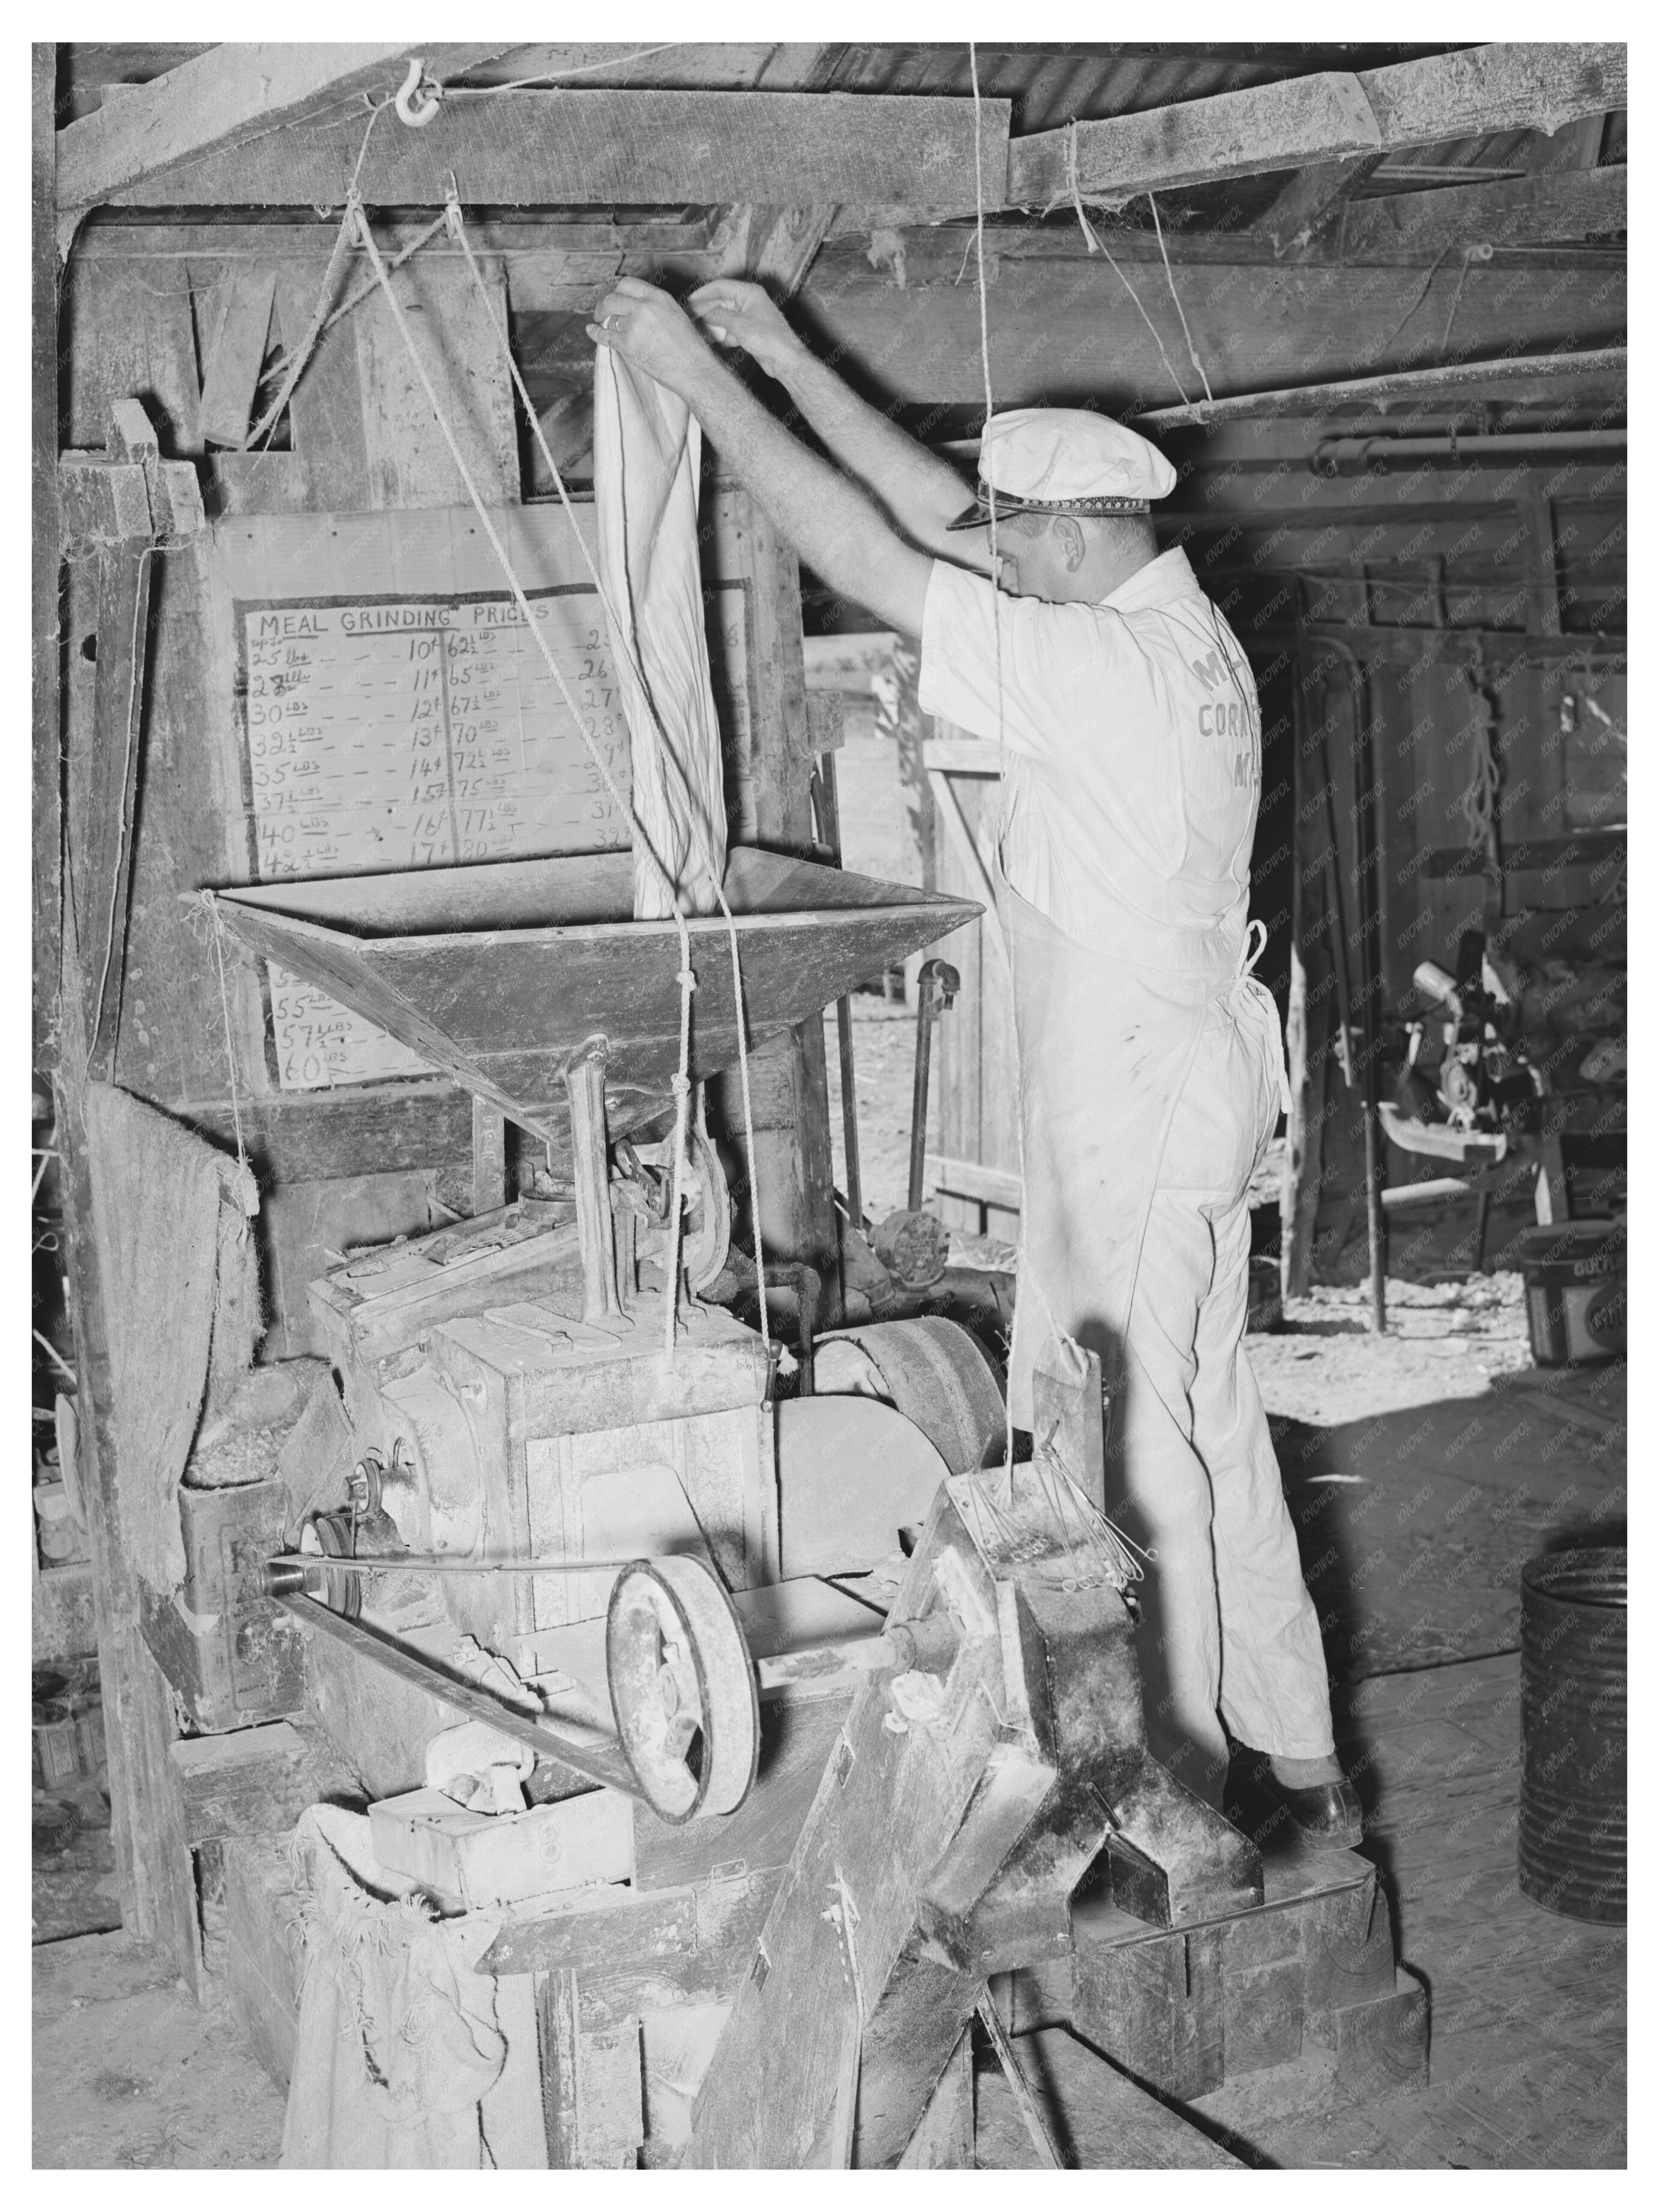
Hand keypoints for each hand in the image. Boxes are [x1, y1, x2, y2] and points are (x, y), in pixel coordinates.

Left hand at [586, 278, 710, 394]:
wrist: (693, 369)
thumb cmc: (688, 345)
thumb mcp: (674, 313)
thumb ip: (654, 305)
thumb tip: (632, 305)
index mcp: (658, 296)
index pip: (627, 284)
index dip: (616, 290)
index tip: (613, 297)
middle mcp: (645, 307)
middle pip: (613, 298)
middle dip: (604, 304)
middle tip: (601, 311)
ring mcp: (634, 325)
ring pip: (611, 318)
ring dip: (608, 323)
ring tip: (608, 327)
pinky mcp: (628, 344)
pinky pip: (605, 335)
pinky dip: (595, 333)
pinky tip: (591, 329)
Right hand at [686, 278, 801, 378]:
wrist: (786, 360)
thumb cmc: (769, 338)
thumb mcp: (739, 325)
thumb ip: (718, 316)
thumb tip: (701, 311)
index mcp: (749, 292)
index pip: (720, 286)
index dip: (703, 294)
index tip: (689, 301)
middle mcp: (749, 301)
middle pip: (721, 302)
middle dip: (706, 311)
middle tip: (689, 318)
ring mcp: (748, 316)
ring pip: (724, 317)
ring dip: (712, 324)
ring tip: (697, 331)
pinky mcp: (748, 331)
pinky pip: (730, 329)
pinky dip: (721, 335)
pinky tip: (712, 342)